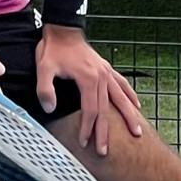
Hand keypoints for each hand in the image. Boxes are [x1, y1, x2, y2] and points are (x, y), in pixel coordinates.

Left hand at [35, 26, 141, 156]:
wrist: (63, 30)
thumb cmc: (53, 50)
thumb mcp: (43, 68)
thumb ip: (45, 89)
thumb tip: (49, 108)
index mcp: (88, 79)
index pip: (90, 110)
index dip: (87, 128)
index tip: (85, 143)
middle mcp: (101, 77)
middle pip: (106, 110)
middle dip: (106, 132)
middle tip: (105, 150)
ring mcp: (107, 73)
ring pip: (121, 98)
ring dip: (129, 117)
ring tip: (137, 133)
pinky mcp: (107, 69)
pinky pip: (122, 85)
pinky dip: (130, 96)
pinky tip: (137, 105)